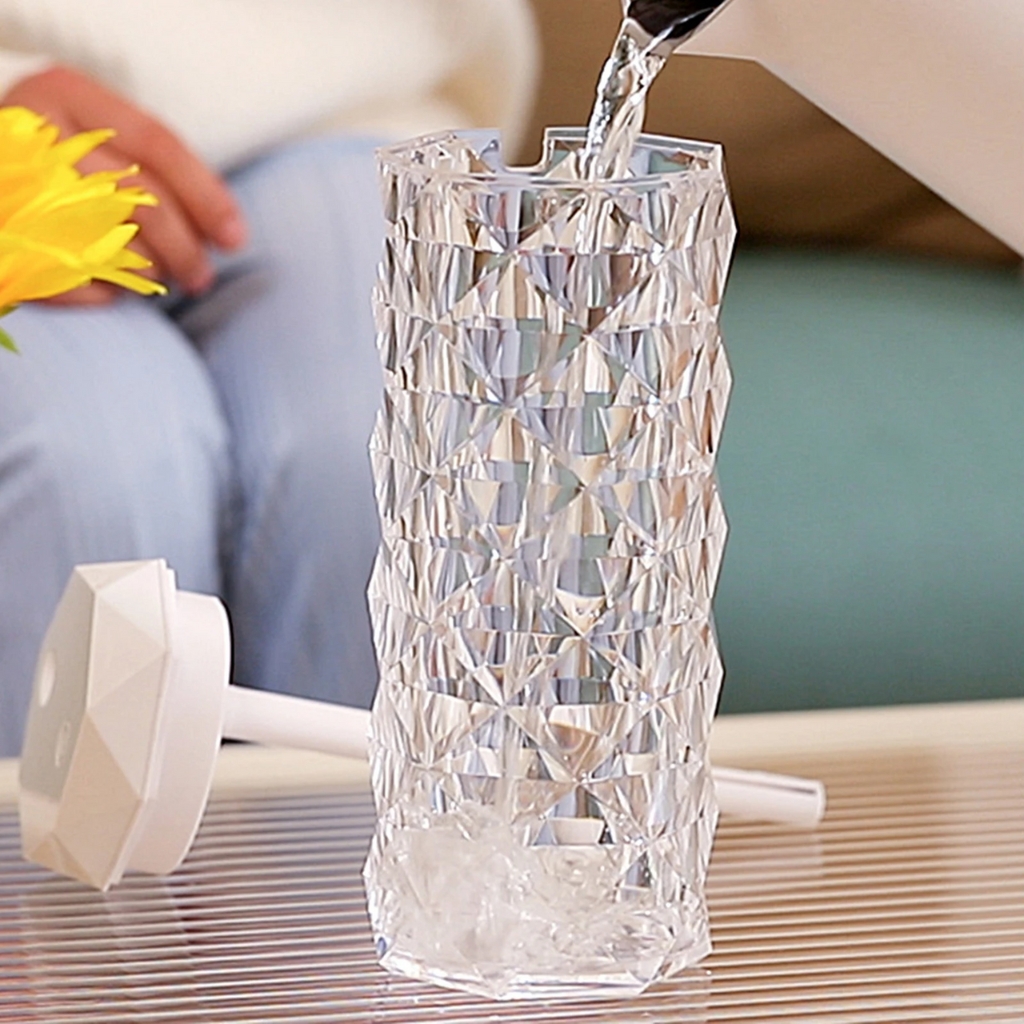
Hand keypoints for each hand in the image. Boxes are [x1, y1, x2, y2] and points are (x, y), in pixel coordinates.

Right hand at [2, 66, 246, 303]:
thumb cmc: (61, 162)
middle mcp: (36, 127)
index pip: (158, 145)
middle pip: (138, 194)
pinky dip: (97, 289)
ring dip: (146, 267)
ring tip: (159, 278)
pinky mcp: (1, 228)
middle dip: (183, 246)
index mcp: (67, 93)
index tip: (236, 238)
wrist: (0, 171)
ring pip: (107, 235)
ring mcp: (11, 177)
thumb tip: (225, 232)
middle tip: (202, 278)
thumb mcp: (103, 142)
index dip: (206, 195)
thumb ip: (158, 171)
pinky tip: (111, 291)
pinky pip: (63, 273)